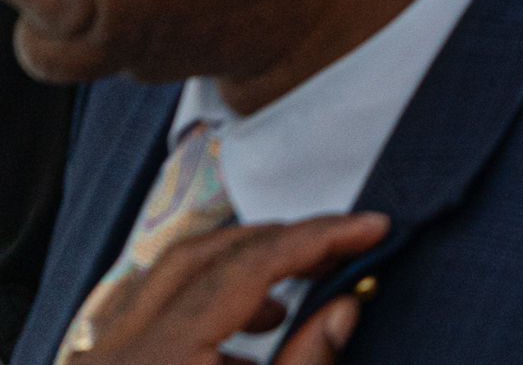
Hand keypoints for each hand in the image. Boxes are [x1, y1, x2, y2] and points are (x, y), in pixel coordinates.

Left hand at [72, 210, 386, 363]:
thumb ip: (303, 362)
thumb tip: (345, 305)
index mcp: (158, 360)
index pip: (246, 268)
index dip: (316, 239)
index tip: (371, 227)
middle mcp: (116, 349)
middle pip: (201, 254)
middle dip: (276, 242)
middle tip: (336, 248)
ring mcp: (96, 358)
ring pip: (165, 275)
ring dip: (234, 267)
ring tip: (285, 300)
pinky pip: (141, 309)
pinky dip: (194, 299)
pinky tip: (233, 336)